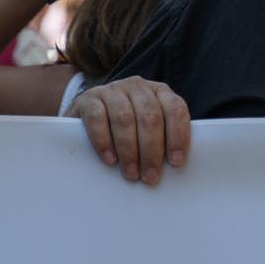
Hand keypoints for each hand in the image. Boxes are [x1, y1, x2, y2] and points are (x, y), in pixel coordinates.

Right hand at [69, 76, 191, 184]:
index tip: (176, 162)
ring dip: (129, 150)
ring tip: (131, 173)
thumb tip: (173, 165)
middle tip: (150, 176)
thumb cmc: (127, 128)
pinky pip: (97, 117)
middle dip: (152, 150)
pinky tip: (110, 159)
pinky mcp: (88, 99)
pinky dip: (104, 141)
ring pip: (124, 118)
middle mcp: (137, 87)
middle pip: (150, 116)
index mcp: (159, 91)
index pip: (175, 109)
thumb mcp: (147, 127)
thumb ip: (162, 137)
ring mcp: (112, 90)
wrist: (86, 116)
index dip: (178, 135)